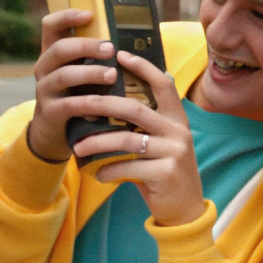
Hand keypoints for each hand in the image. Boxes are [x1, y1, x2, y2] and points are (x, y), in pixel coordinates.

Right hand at [25, 9, 133, 162]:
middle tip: (111, 48)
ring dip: (91, 73)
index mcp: (52, 53)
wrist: (54, 132)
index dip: (67, 16)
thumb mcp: (81, 73)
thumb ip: (95, 58)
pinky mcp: (51, 112)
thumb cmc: (77, 95)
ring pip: (65, 75)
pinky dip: (90, 104)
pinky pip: (71, 105)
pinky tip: (105, 106)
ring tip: (113, 75)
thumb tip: (131, 41)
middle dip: (86, 46)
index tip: (89, 14)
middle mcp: (44, 68)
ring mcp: (45, 90)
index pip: (50, 25)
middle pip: (60, 49)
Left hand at [79, 51, 205, 226]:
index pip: (162, 84)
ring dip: (97, 143)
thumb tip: (104, 104)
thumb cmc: (163, 170)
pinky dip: (108, 170)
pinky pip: (128, 166)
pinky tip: (98, 174)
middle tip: (78, 105)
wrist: (184, 208)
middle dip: (103, 105)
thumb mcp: (160, 143)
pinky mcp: (167, 173)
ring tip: (78, 148)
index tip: (119, 54)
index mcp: (176, 118)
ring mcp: (174, 152)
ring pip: (127, 140)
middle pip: (135, 109)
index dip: (142, 68)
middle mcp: (178, 131)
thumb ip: (144, 125)